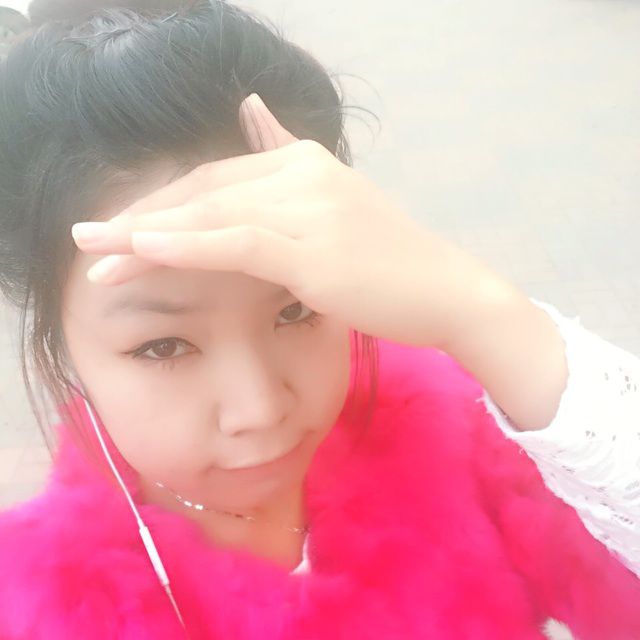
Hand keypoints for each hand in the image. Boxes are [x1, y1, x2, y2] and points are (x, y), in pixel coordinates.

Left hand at [71, 93, 493, 347]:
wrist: (446, 291)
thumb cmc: (390, 263)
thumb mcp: (336, 204)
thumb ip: (289, 156)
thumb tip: (255, 109)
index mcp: (303, 162)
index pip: (216, 180)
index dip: (163, 204)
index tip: (122, 229)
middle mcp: (301, 173)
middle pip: (202, 192)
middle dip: (139, 216)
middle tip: (86, 239)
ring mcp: (307, 207)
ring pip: (209, 216)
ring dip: (143, 234)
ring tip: (93, 253)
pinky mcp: (311, 248)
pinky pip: (233, 242)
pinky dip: (183, 246)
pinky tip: (141, 249)